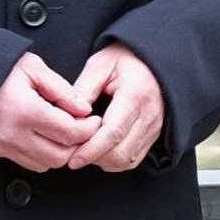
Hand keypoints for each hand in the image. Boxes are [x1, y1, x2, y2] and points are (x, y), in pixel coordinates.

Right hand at [0, 54, 93, 171]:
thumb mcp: (33, 68)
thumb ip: (62, 90)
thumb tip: (85, 110)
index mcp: (25, 111)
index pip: (70, 133)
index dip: (89, 129)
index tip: (94, 120)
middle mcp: (12, 134)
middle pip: (61, 156)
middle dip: (77, 144)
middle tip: (82, 127)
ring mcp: (2, 146)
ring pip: (46, 165)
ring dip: (60, 151)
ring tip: (62, 131)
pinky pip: (28, 163)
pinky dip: (42, 154)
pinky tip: (44, 136)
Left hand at [69, 43, 167, 172]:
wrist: (152, 59)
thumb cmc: (126, 59)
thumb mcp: (100, 65)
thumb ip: (82, 89)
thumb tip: (66, 116)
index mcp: (135, 95)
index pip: (112, 132)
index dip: (90, 149)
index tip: (72, 157)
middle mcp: (149, 115)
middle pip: (120, 153)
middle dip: (94, 158)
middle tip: (74, 152)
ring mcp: (154, 128)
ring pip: (126, 160)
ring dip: (103, 161)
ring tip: (86, 150)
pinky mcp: (153, 135)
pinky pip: (133, 159)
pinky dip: (114, 160)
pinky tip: (101, 150)